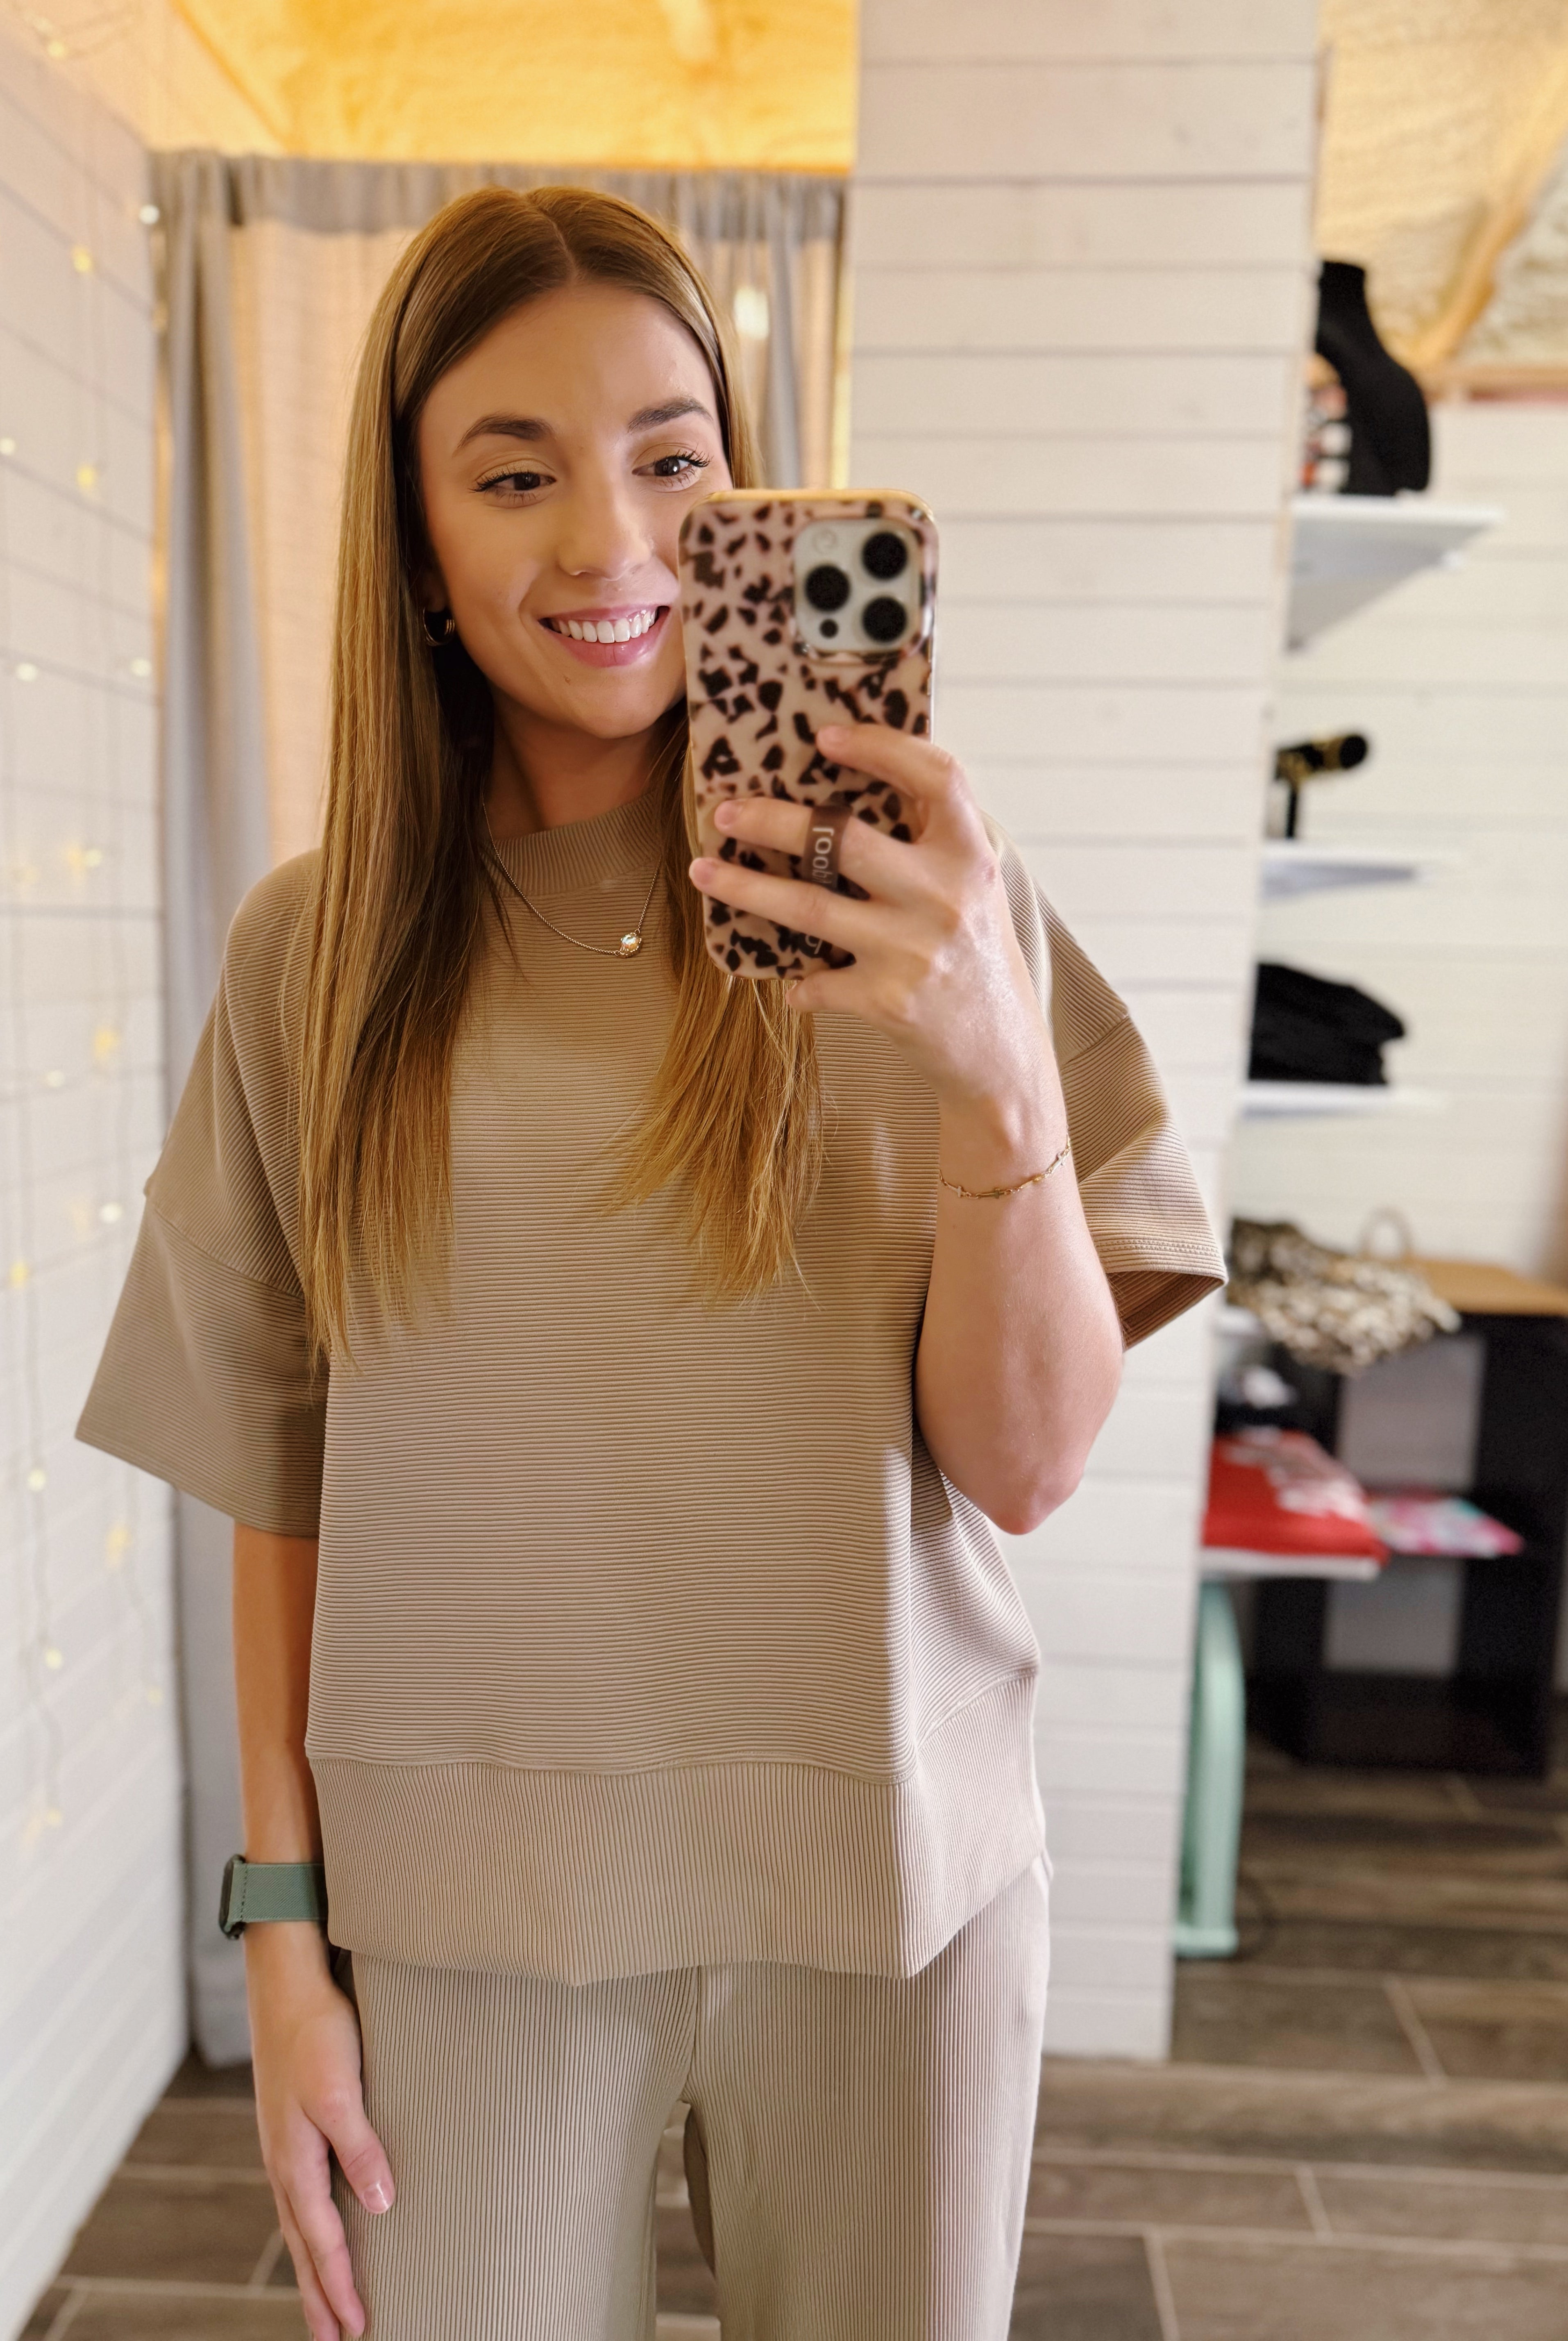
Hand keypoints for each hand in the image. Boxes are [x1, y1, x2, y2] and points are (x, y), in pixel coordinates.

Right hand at [245, 1926, 392, 2340]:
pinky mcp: (294, 2127)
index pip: (322, 2241)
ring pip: (300, 2224)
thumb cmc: (315, 2032)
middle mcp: (286, 2162)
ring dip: (314, 2267)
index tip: (357, 2328)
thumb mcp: (340, 2091)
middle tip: (337, 2340)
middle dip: (320, 2296)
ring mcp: (286, 2146)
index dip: (340, 2287)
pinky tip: (320, 2229)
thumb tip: (379, 2207)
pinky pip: (302, 2195)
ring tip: (326, 2303)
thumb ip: (360, 2149)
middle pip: (304, 2246)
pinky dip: (310, 2228)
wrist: (286, 1983)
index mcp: (296, 2161)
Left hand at [688, 723, 1054, 1122]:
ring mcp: (913, 949)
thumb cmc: (976, 957)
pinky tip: (792, 983)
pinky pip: (817, 981)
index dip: (881, 746)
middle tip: (727, 810)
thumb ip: (930, 839)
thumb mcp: (972, 887)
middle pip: (844, 838)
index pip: (935, 777)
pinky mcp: (887, 1000)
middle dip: (774, 820)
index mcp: (970, 856)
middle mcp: (945, 896)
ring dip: (747, 887)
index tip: (826, 736)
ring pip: (810, 907)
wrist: (1001, 1050)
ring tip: (704, 870)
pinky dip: (798, 982)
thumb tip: (852, 784)